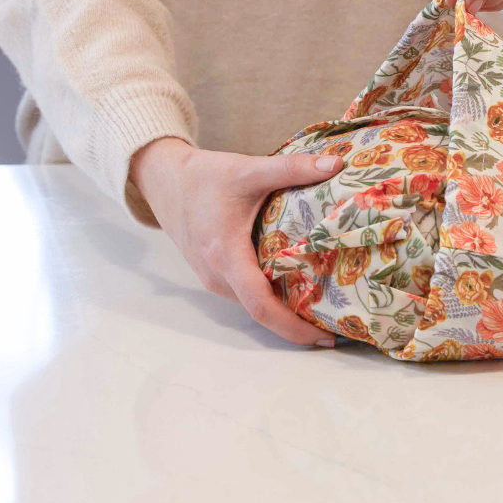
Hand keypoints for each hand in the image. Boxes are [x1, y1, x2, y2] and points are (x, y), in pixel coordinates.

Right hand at [128, 136, 342, 346]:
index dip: (292, 326)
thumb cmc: (205, 176)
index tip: (323, 338)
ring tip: (323, 310)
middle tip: (336, 327)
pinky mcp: (212, 274)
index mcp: (225, 254)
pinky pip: (245, 295)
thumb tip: (337, 164)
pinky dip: (270, 299)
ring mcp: (212, 278)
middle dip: (296, 325)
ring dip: (284, 313)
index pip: (261, 304)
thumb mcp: (250, 169)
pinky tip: (297, 290)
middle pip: (260, 312)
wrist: (164, 179)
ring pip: (252, 305)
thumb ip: (293, 167)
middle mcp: (216, 274)